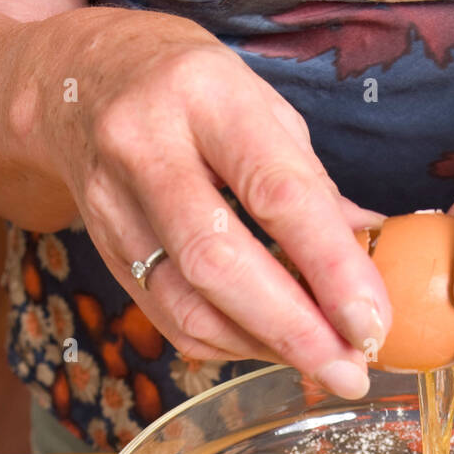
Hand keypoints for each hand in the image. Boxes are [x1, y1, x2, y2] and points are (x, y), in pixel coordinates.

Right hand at [37, 11, 389, 395]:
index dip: (331, 268)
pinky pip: (171, 321)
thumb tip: (373, 251)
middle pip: (219, 263)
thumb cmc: (194, 95)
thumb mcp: (260, 107)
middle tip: (350, 371)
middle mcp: (147, 146)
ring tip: (322, 363)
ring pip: (189, 306)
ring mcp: (114, 205)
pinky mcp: (104, 253)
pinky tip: (270, 345)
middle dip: (294, 331)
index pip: (277, 193)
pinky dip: (230, 345)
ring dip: (265, 348)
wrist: (80, 82)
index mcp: (207, 97)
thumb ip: (312, 184)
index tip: (371, 322)